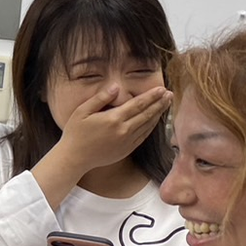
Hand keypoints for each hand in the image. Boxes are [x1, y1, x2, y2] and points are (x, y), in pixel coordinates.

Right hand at [52, 84, 170, 177]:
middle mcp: (124, 130)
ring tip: (166, 104)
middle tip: (170, 95)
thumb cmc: (75, 133)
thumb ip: (100, 98)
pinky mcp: (127, 149)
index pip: (137, 104)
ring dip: (158, 114)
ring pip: (148, 125)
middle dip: (159, 103)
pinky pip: (143, 136)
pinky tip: (155, 120)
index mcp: (113, 119)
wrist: (75, 158)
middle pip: (146, 114)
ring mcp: (127, 141)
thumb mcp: (82, 111)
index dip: (151, 96)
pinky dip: (151, 127)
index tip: (161, 89)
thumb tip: (116, 87)